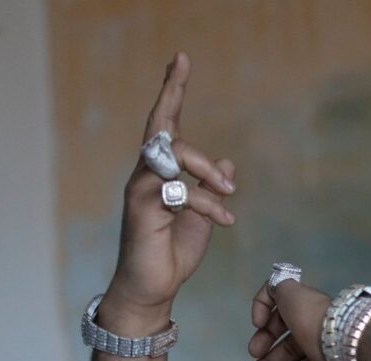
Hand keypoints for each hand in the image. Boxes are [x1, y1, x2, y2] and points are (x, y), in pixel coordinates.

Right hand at [101, 52, 236, 325]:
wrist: (154, 289)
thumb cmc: (173, 253)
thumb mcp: (202, 215)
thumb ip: (210, 188)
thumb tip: (226, 162)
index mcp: (162, 174)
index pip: (166, 127)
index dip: (172, 93)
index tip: (179, 61)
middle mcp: (147, 176)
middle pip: (158, 126)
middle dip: (170, 91)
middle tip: (181, 63)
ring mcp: (141, 190)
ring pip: (170, 154)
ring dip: (204, 169)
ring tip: (229, 192)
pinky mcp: (141, 208)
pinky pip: (177, 191)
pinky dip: (206, 202)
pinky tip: (224, 218)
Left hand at [243, 280, 365, 360]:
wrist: (342, 337)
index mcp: (330, 342)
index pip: (310, 350)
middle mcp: (319, 322)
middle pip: (290, 337)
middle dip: (271, 358)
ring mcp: (306, 304)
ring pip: (280, 315)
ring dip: (264, 334)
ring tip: (254, 352)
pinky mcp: (292, 290)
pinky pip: (273, 287)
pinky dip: (261, 304)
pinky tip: (258, 323)